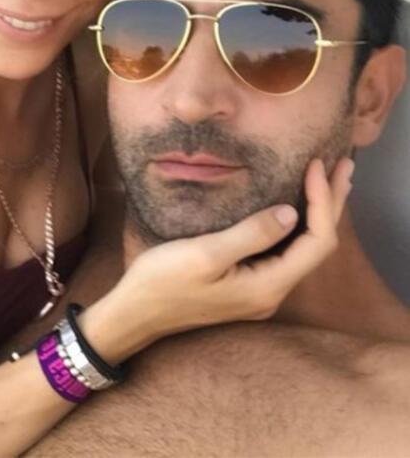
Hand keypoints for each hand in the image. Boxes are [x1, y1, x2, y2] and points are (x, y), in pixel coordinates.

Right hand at [85, 157, 352, 359]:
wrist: (134, 312)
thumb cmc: (163, 280)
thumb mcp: (205, 254)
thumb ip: (251, 235)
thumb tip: (292, 213)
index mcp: (266, 286)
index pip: (315, 242)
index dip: (322, 202)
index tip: (314, 165)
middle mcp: (271, 293)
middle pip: (315, 246)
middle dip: (330, 205)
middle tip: (342, 166)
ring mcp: (259, 291)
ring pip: (301, 249)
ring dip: (316, 213)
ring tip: (325, 181)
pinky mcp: (245, 285)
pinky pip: (283, 252)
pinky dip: (295, 224)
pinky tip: (293, 208)